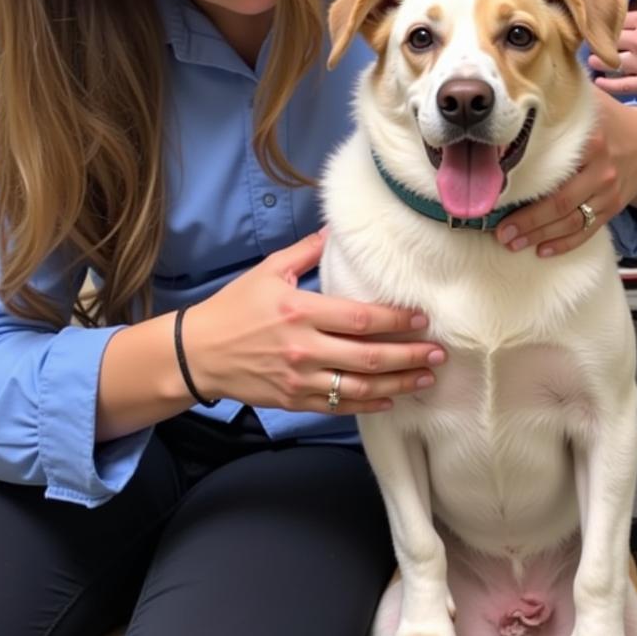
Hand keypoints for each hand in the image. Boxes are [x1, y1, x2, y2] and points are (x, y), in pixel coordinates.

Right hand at [186, 231, 443, 414]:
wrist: (196, 354)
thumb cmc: (234, 307)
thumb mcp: (268, 271)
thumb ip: (305, 252)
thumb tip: (334, 229)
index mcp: (301, 312)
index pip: (360, 319)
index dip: (396, 320)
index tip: (423, 319)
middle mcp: (304, 348)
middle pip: (369, 356)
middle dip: (409, 355)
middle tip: (439, 353)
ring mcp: (299, 379)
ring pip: (359, 387)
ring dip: (398, 384)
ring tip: (426, 378)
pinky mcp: (294, 400)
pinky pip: (339, 406)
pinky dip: (368, 405)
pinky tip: (391, 400)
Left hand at [495, 89, 636, 257]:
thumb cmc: (611, 121)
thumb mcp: (592, 103)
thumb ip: (563, 97)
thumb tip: (522, 88)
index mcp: (591, 143)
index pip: (553, 169)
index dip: (524, 186)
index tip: (498, 196)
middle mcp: (601, 170)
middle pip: (559, 203)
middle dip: (528, 221)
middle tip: (500, 232)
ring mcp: (609, 193)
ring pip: (571, 222)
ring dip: (540, 236)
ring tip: (512, 243)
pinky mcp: (613, 208)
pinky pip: (588, 231)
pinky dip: (565, 244)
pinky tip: (542, 251)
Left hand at [588, 1, 636, 97]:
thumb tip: (634, 12)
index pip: (612, 19)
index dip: (602, 22)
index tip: (595, 25)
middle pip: (606, 40)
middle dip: (596, 41)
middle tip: (590, 44)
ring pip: (608, 62)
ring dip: (597, 62)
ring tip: (593, 61)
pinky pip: (620, 86)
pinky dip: (606, 84)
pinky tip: (599, 82)